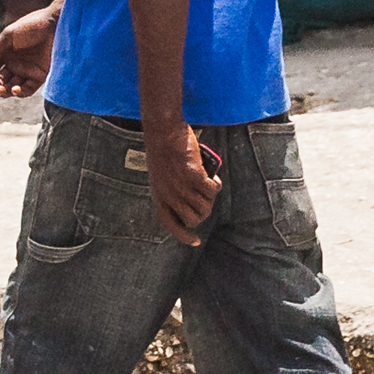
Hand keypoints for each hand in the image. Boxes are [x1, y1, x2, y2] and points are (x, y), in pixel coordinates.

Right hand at [0, 4, 57, 96]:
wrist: (56, 25)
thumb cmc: (31, 26)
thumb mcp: (8, 36)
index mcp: (5, 54)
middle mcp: (15, 65)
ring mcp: (27, 71)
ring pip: (11, 87)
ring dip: (3, 91)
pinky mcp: (40, 76)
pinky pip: (27, 89)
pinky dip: (20, 92)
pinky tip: (14, 89)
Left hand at [145, 122, 224, 244]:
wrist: (163, 131)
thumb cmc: (163, 150)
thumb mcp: (161, 176)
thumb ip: (172, 191)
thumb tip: (194, 202)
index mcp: (159, 196)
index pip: (170, 224)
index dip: (184, 236)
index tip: (196, 242)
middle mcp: (169, 195)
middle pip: (194, 219)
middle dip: (204, 211)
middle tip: (206, 198)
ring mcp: (181, 187)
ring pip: (205, 206)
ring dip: (210, 198)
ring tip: (209, 184)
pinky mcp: (194, 176)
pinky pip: (211, 190)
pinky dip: (215, 185)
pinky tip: (213, 178)